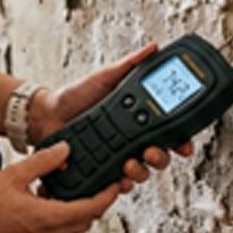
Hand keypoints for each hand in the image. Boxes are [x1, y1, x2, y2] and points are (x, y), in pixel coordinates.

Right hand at [0, 142, 120, 232]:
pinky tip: (48, 200)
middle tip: (101, 184)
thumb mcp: (14, 174)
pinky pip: (56, 231)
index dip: (107, 196)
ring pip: (72, 228)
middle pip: (86, 221)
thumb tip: (65, 149)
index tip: (116, 184)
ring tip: (75, 188)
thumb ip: (43, 161)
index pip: (91, 209)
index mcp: (48, 218)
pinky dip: (61, 217)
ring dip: (78, 210)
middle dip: (97, 203)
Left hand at [27, 43, 195, 190]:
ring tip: (129, 163)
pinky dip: (120, 184)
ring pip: (141, 172)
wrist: (48, 113)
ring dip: (141, 171)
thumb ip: (130, 65)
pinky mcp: (100, 170)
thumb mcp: (105, 76)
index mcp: (138, 119)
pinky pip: (116, 184)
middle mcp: (131, 140)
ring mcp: (116, 156)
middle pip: (160, 157)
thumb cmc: (76, 95)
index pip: (168, 133)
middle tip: (150, 151)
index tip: (184, 145)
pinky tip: (117, 179)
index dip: (181, 141)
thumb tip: (153, 48)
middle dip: (161, 158)